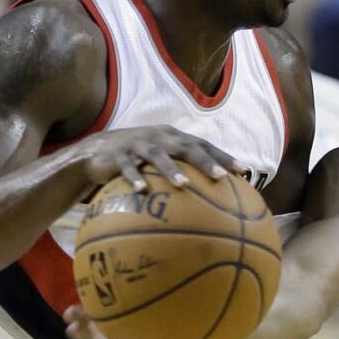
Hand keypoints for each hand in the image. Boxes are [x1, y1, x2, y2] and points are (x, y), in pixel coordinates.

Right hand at [64, 305, 163, 338]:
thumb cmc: (134, 330)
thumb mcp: (131, 317)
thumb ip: (131, 305)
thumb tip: (142, 280)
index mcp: (101, 328)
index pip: (86, 319)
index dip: (77, 315)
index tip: (70, 312)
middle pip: (85, 338)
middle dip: (78, 333)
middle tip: (71, 329)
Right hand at [79, 124, 245, 191]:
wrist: (95, 152)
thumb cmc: (138, 160)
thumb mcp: (160, 160)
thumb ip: (183, 172)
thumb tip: (212, 201)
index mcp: (173, 137)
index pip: (203, 145)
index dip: (223, 156)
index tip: (243, 171)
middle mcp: (159, 137)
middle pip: (186, 147)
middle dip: (205, 161)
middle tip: (222, 177)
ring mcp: (137, 144)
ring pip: (157, 156)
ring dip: (171, 170)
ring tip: (184, 185)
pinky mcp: (117, 155)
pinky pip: (127, 168)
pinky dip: (135, 178)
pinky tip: (143, 192)